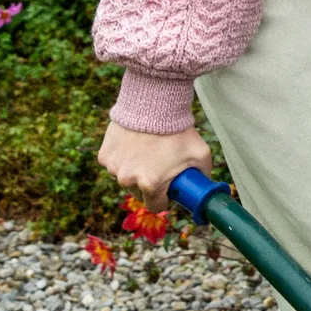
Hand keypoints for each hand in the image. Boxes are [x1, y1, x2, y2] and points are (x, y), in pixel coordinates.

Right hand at [97, 120, 213, 213]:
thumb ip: (203, 176)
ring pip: (126, 178)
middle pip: (139, 193)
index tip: (168, 188)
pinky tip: (134, 143)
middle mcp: (128, 180)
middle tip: (159, 166)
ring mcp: (114, 167)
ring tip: (147, 150)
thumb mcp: (200, 155)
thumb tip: (205, 190)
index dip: (164, 198)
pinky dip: (123, 158)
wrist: (155, 103)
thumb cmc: (179, 130)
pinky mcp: (104, 155)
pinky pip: (115, 164)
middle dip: (149, 184)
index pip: (156, 206)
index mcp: (151, 185)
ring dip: (134, 170)